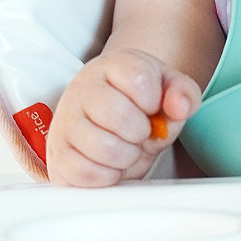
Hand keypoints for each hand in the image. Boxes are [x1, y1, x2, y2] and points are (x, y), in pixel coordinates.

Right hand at [46, 48, 201, 186]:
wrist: (111, 125)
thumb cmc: (141, 106)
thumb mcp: (169, 92)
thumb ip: (183, 93)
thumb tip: (179, 106)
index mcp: (113, 65)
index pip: (138, 77)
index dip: (154, 99)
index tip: (152, 105)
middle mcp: (83, 88)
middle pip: (119, 115)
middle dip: (141, 131)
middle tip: (140, 131)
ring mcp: (65, 121)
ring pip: (103, 148)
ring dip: (126, 155)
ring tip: (126, 146)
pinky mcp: (57, 155)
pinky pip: (85, 173)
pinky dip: (107, 175)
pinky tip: (111, 162)